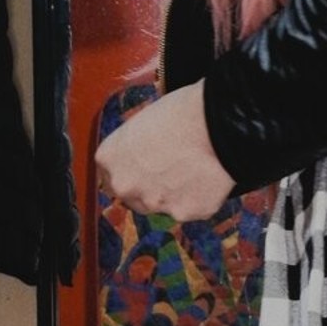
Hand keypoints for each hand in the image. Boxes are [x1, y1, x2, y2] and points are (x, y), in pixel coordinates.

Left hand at [95, 80, 234, 220]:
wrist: (217, 122)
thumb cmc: (182, 112)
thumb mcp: (144, 123)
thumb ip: (136, 149)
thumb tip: (146, 157)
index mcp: (109, 158)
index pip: (112, 175)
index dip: (134, 169)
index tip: (148, 165)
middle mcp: (125, 185)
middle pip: (134, 197)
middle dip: (151, 187)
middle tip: (174, 169)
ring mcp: (154, 202)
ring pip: (163, 205)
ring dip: (176, 194)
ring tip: (196, 170)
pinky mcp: (184, 213)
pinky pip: (192, 209)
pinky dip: (201, 198)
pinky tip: (209, 177)